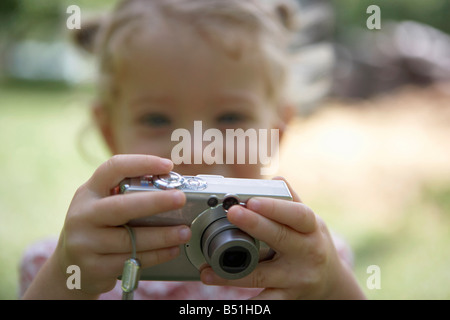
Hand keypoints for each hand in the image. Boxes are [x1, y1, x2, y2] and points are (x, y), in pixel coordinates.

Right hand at [53, 155, 190, 296]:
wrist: (70, 266)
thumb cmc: (97, 227)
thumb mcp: (101, 204)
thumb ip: (127, 195)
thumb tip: (172, 188)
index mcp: (89, 192)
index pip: (113, 168)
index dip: (141, 163)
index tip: (168, 165)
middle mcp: (83, 215)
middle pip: (122, 206)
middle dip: (155, 201)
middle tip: (180, 198)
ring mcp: (85, 242)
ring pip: (130, 239)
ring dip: (162, 235)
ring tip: (184, 231)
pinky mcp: (93, 267)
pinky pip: (131, 260)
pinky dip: (156, 255)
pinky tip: (172, 250)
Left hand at [200, 177, 364, 299]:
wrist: (331, 285)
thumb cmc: (313, 245)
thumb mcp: (311, 223)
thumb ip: (292, 202)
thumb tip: (276, 179)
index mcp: (311, 229)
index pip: (297, 215)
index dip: (275, 207)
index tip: (252, 200)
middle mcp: (307, 253)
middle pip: (279, 238)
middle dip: (254, 225)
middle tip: (231, 213)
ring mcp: (296, 279)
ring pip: (262, 275)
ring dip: (232, 273)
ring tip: (208, 269)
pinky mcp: (286, 298)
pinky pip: (263, 301)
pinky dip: (246, 303)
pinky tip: (225, 295)